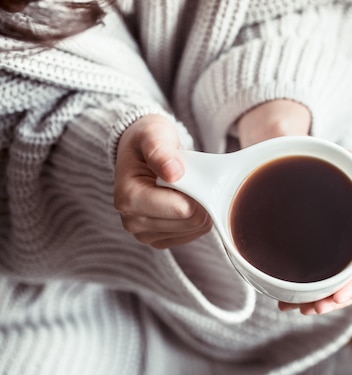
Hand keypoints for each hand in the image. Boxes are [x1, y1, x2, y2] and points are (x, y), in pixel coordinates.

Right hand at [114, 114, 211, 248]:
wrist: (140, 153)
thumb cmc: (147, 141)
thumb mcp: (153, 133)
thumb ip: (160, 150)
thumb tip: (173, 172)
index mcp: (128, 198)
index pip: (182, 208)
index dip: (196, 189)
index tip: (188, 172)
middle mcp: (133, 222)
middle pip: (192, 220)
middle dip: (199, 197)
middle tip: (188, 177)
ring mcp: (146, 235)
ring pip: (197, 228)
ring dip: (200, 206)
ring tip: (185, 186)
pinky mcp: (160, 240)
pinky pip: (195, 233)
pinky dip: (197, 215)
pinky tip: (185, 198)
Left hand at [237, 100, 351, 314]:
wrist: (287, 149)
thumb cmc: (288, 145)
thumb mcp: (283, 140)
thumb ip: (270, 144)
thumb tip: (206, 164)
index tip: (336, 294)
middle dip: (343, 293)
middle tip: (316, 308)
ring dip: (332, 296)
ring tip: (304, 309)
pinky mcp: (340, 240)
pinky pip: (340, 269)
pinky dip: (322, 289)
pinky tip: (299, 302)